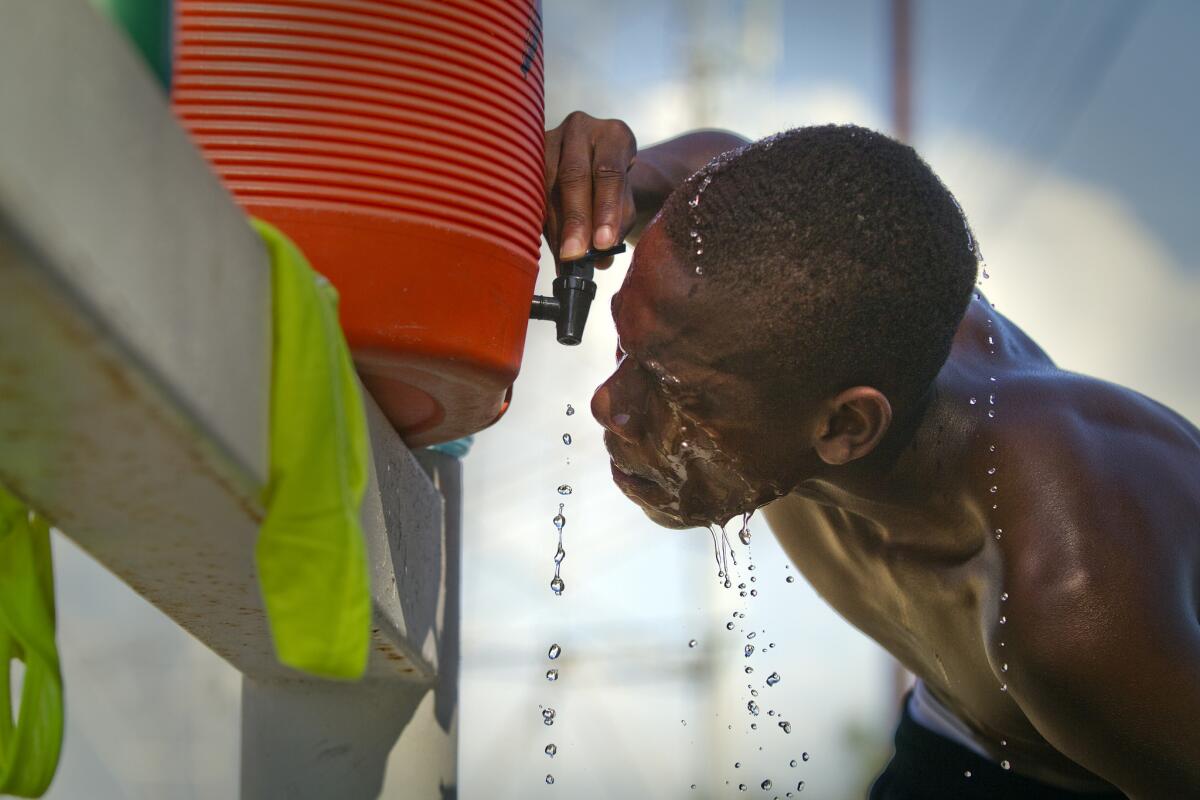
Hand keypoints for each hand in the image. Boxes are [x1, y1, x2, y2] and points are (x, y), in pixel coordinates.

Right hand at [543, 111, 636, 269]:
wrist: (595, 164)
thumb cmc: (612, 187)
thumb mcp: (625, 201)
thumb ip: (617, 225)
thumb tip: (599, 258)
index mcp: (614, 135)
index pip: (609, 172)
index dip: (606, 209)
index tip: (603, 242)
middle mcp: (581, 129)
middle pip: (574, 175)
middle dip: (575, 219)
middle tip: (575, 255)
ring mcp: (551, 137)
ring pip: (547, 183)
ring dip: (554, 225)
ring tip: (562, 257)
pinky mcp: (530, 153)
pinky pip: (532, 188)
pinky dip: (541, 220)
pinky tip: (549, 243)